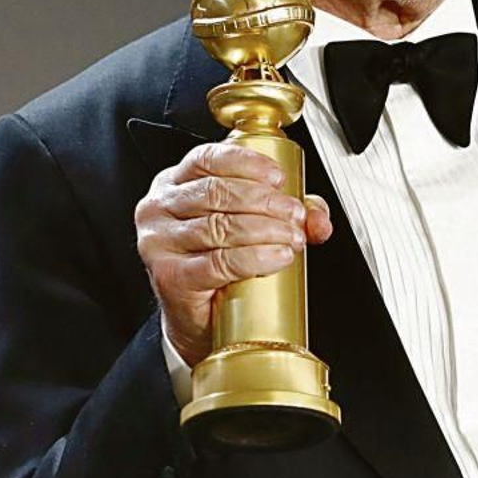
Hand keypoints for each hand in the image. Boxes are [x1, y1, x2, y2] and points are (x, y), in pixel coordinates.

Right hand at [134, 142, 333, 366]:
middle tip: (295, 215)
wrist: (197, 317)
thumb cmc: (217, 262)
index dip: (247, 163)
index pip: (208, 159)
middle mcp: (159, 207)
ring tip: (292, 238)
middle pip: (217, 192)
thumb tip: (318, 219)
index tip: (279, 178)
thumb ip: (286, 213)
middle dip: (265, 202)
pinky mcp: (168, 275)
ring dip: (266, 230)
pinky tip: (277, 257)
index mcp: (174, 183)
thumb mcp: (250, 225)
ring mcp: (158, 242)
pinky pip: (218, 262)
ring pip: (220, 226)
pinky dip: (254, 258)